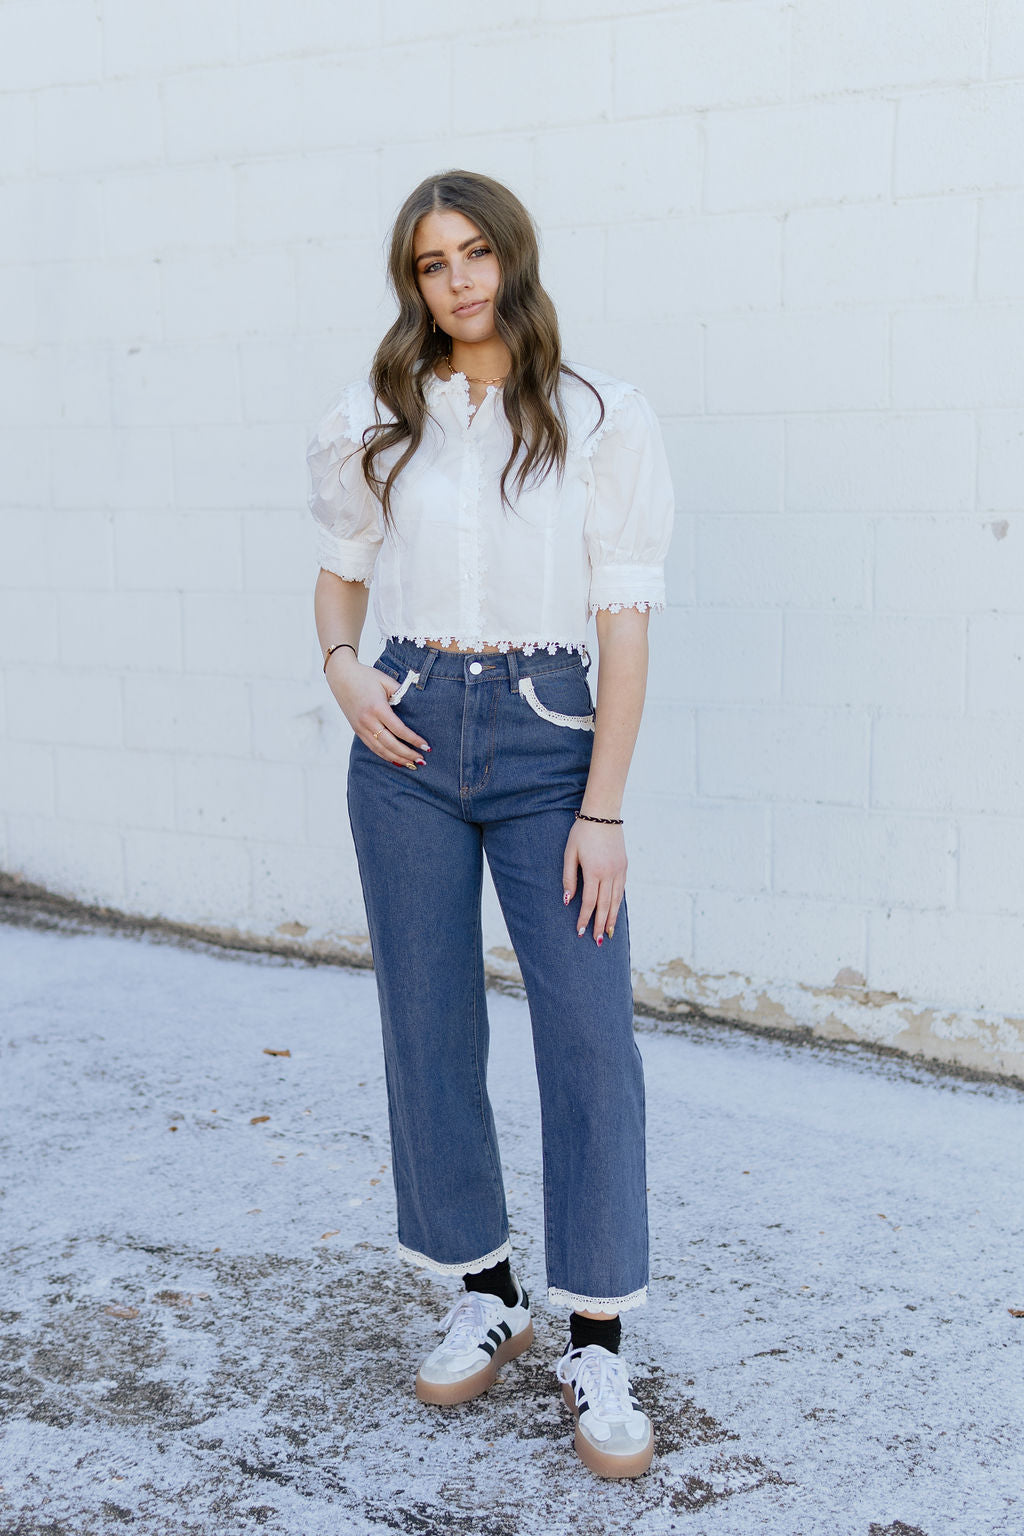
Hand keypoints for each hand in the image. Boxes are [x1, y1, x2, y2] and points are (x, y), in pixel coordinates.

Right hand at [325, 654, 428, 768]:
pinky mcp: (357, 730)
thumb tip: (415, 705)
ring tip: (412, 764)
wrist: (341, 676)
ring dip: (397, 758)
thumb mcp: (385, 680)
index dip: (413, 740)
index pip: (399, 729)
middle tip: (422, 760)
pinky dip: (385, 755)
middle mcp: (368, 721)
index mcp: (377, 708)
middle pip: (390, 744)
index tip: (425, 746)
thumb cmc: (366, 676)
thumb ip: (401, 692)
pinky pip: (372, 747)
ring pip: (381, 749)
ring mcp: (360, 727)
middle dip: (407, 754)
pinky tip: (395, 760)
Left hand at [561, 818, 626, 944]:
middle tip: (597, 941)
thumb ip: (569, 878)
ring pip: (616, 900)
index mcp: (594, 871)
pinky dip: (618, 903)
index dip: (585, 918)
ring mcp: (619, 870)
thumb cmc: (581, 833)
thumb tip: (568, 900)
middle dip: (600, 925)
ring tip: (608, 933)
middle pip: (605, 905)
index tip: (580, 931)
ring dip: (612, 918)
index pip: (589, 902)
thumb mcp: (570, 853)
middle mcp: (609, 873)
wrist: (603, 815)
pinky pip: (621, 890)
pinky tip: (614, 911)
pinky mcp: (624, 866)